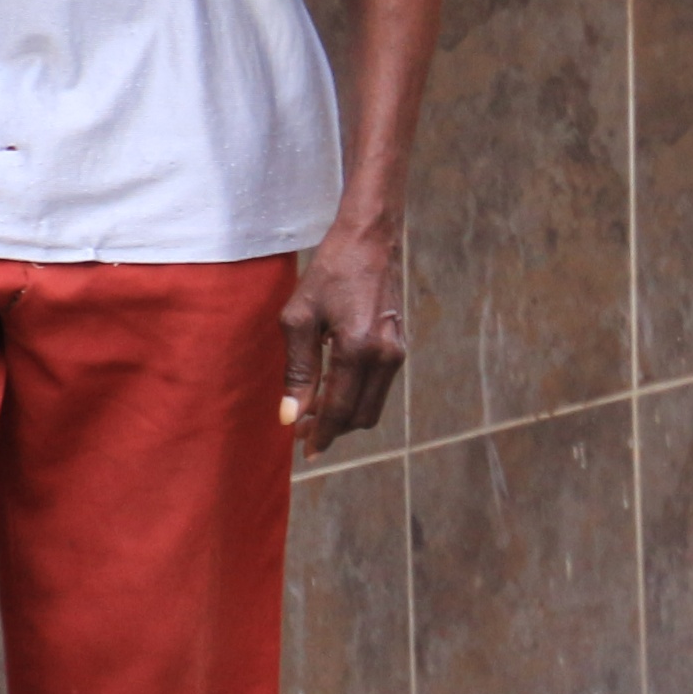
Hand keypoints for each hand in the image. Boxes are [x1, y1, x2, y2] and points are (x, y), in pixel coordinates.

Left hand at [281, 215, 405, 456]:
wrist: (369, 242)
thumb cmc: (329, 274)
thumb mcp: (299, 318)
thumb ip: (298, 370)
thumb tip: (292, 415)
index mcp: (358, 348)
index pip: (338, 408)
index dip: (319, 434)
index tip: (303, 451)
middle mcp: (385, 355)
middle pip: (360, 416)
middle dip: (332, 429)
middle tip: (301, 429)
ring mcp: (397, 351)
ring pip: (372, 406)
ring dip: (344, 416)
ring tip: (313, 410)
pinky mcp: (400, 346)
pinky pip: (378, 387)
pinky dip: (356, 397)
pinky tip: (332, 387)